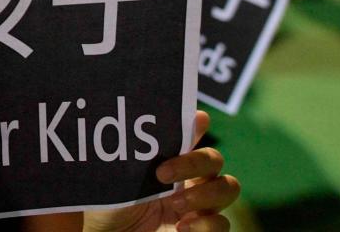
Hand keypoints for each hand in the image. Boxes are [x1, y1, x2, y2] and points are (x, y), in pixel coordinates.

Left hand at [84, 111, 239, 231]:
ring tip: (176, 204)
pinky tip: (182, 226)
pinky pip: (222, 224)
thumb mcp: (119, 180)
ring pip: (228, 187)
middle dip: (195, 161)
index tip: (197, 119)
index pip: (190, 138)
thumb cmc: (111, 209)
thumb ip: (136, 158)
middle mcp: (188, 181)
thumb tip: (145, 123)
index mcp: (169, 163)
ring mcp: (199, 207)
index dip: (195, 127)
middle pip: (213, 159)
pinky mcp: (204, 231)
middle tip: (163, 173)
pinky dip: (205, 224)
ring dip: (204, 193)